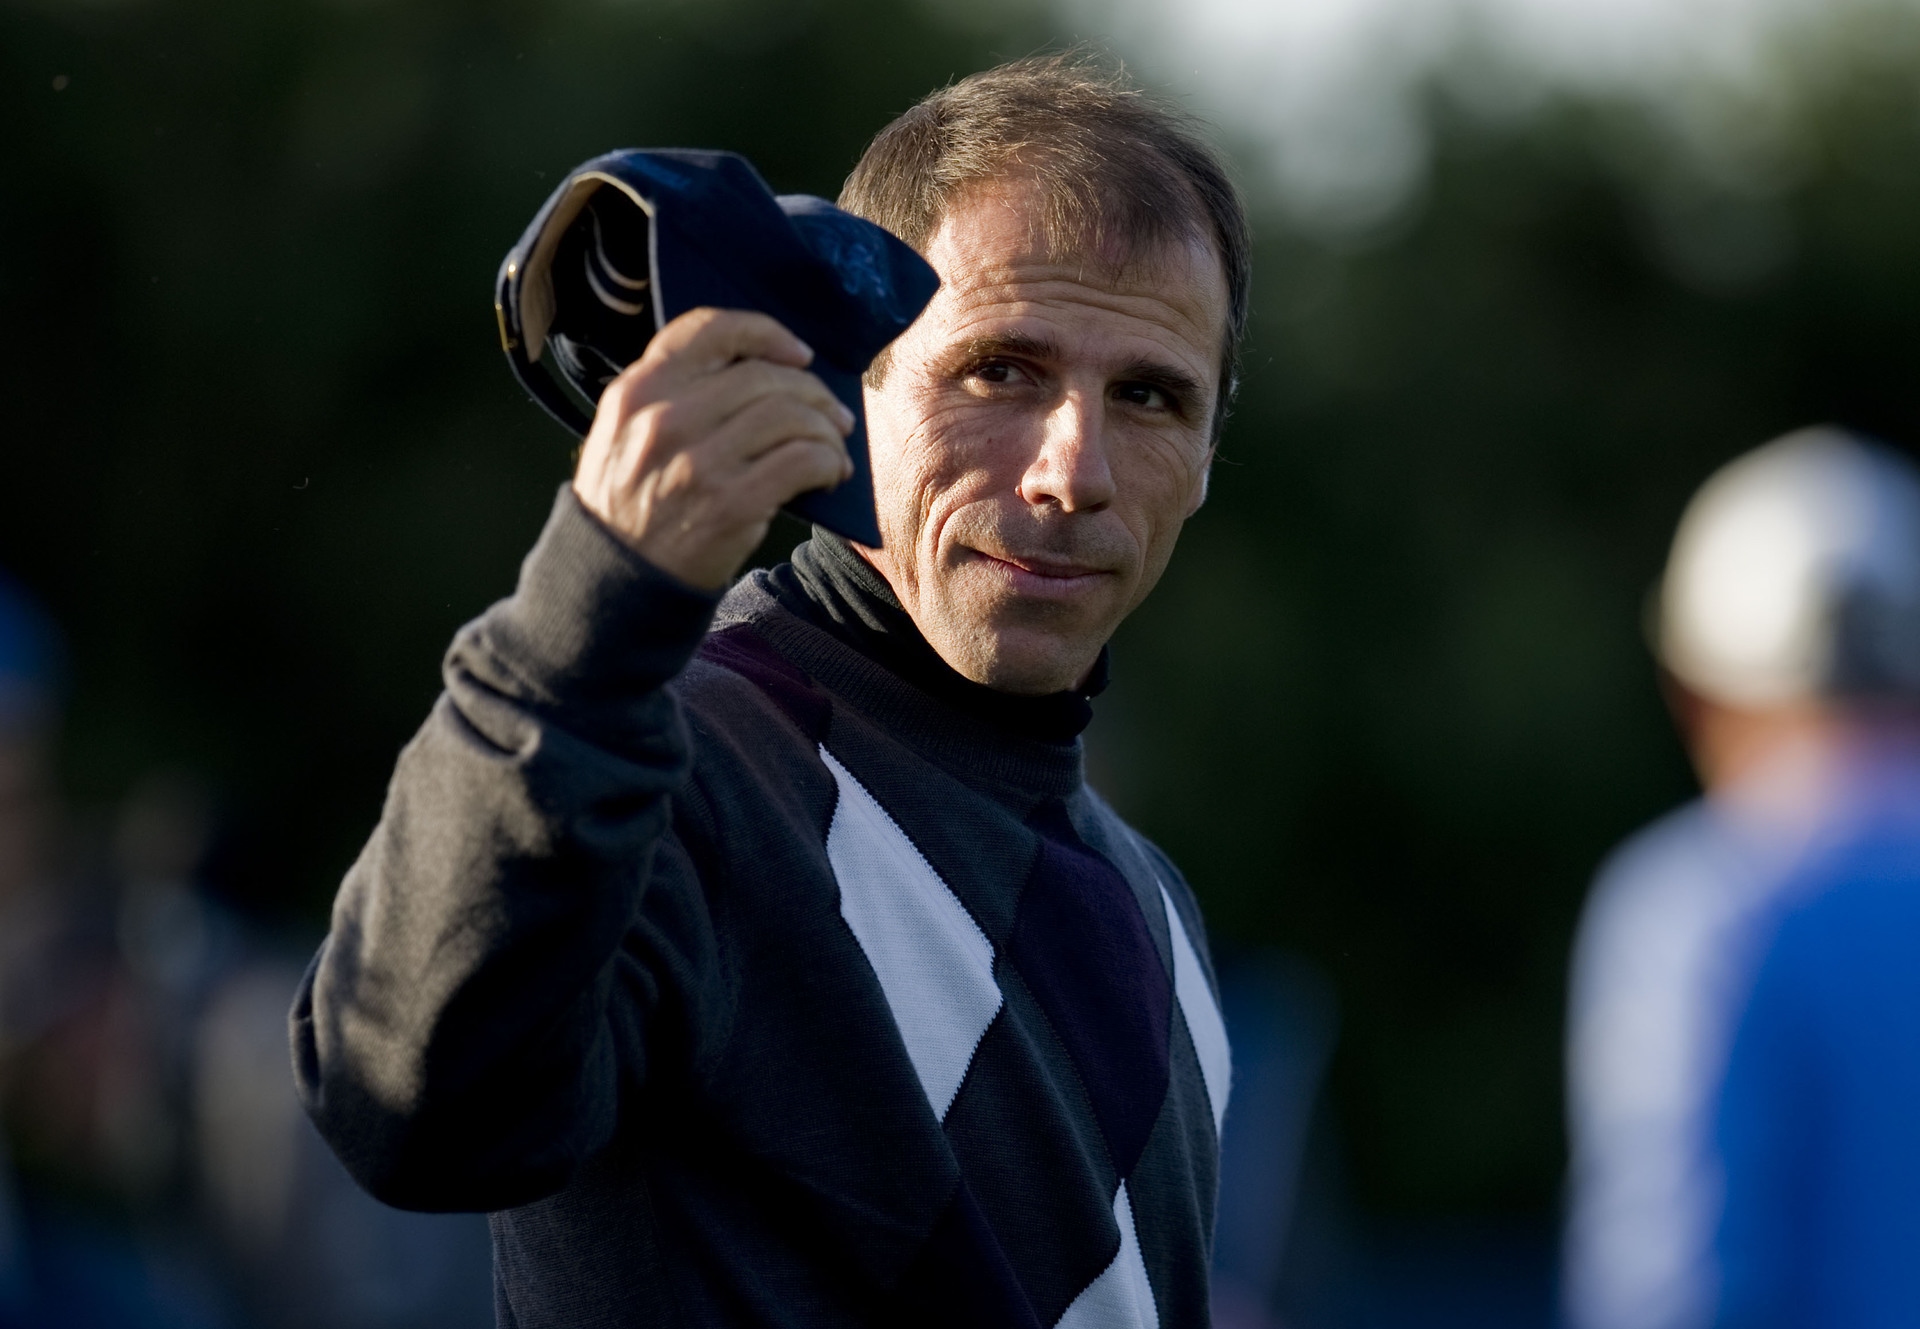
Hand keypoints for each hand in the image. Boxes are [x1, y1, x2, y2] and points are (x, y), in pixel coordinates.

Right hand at [572, 308, 855, 590]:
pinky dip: (829, 462)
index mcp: (637, 392)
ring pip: (791, 414)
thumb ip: (670, 396)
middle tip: (833, 413)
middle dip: (812, 391)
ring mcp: (698, 462)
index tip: (796, 353)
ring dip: (826, 428)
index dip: (765, 333)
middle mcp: (664, 419)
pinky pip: (803, 460)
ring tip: (834, 446)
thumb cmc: (629, 506)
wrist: (615, 583)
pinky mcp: (731, 503)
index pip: (709, 329)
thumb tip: (758, 372)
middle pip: (763, 375)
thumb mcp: (623, 435)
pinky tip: (831, 475)